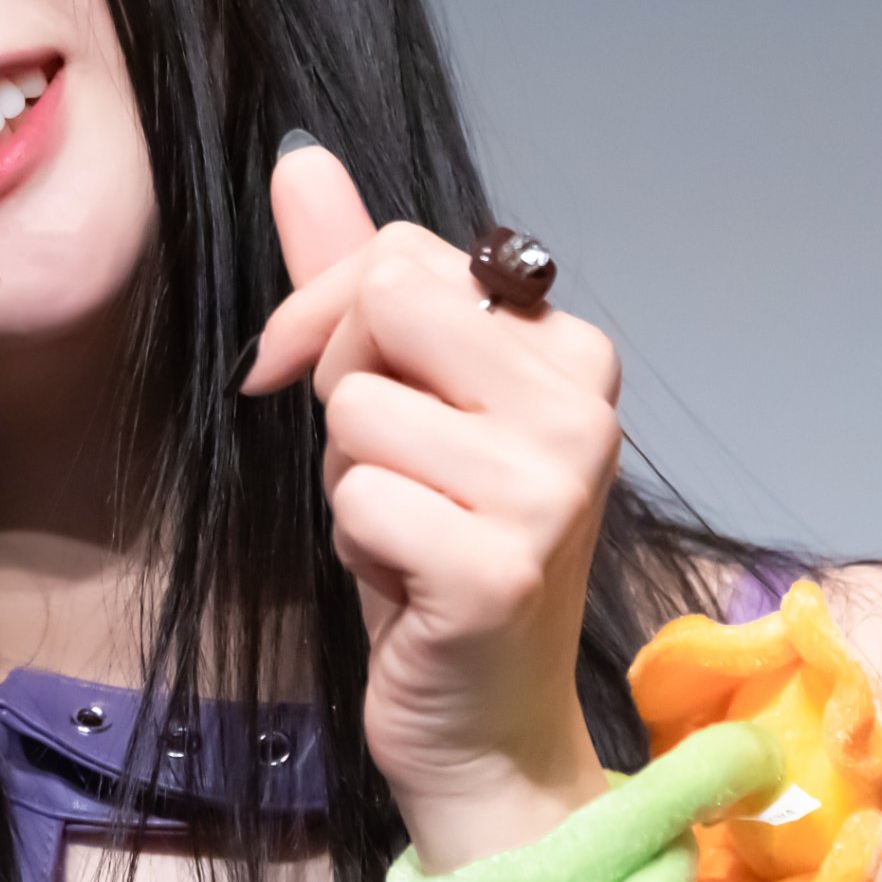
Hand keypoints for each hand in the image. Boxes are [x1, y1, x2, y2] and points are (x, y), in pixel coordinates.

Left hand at [242, 143, 615, 870]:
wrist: (483, 726)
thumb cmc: (434, 555)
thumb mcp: (395, 400)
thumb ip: (351, 277)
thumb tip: (299, 156)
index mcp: (571, 350)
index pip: (402, 257)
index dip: (332, 321)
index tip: (347, 396)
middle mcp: (582, 406)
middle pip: (378, 309)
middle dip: (343, 394)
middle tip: (394, 474)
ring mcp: (549, 488)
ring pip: (354, 412)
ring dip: (348, 482)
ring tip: (407, 534)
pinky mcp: (500, 566)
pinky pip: (356, 501)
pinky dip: (356, 548)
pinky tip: (409, 587)